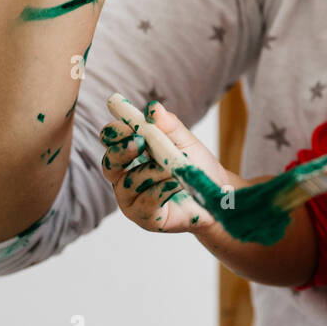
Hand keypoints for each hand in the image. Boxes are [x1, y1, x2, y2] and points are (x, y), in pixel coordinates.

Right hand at [99, 101, 226, 233]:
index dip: (115, 131)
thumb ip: (168, 126)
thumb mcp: (185, 141)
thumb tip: (152, 108)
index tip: (127, 124)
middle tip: (140, 141)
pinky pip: (146, 202)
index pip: (110, 139)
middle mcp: (124, 176)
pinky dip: (163, 189)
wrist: (217, 195)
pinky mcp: (144, 217)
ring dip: (155, 171)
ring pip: (131, 181)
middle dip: (122, 150)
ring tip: (176, 168)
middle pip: (109, 163)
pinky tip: (177, 183)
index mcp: (130, 153)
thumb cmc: (196, 165)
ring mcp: (131, 199)